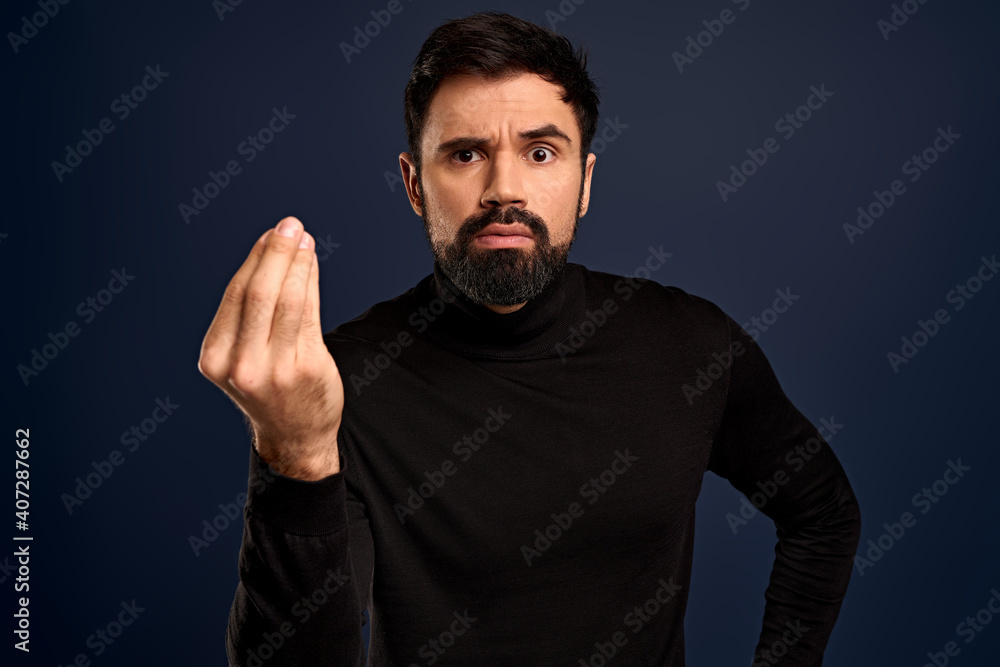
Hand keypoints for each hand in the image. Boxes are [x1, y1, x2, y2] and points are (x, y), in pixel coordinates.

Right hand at [198, 216, 343, 479]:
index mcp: (214, 359)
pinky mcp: (306, 369)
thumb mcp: (244, 354)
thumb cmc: (270, 388)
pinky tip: (312, 265)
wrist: (295, 437)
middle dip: (276, 253)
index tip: (271, 234)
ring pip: (287, 300)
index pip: (235, 295)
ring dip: (297, 263)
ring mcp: (274, 369)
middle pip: (258, 293)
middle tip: (290, 225)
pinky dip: (311, 283)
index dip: (255, 260)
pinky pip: (310, 315)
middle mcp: (240, 365)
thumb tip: (270, 251)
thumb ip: (250, 312)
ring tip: (304, 240)